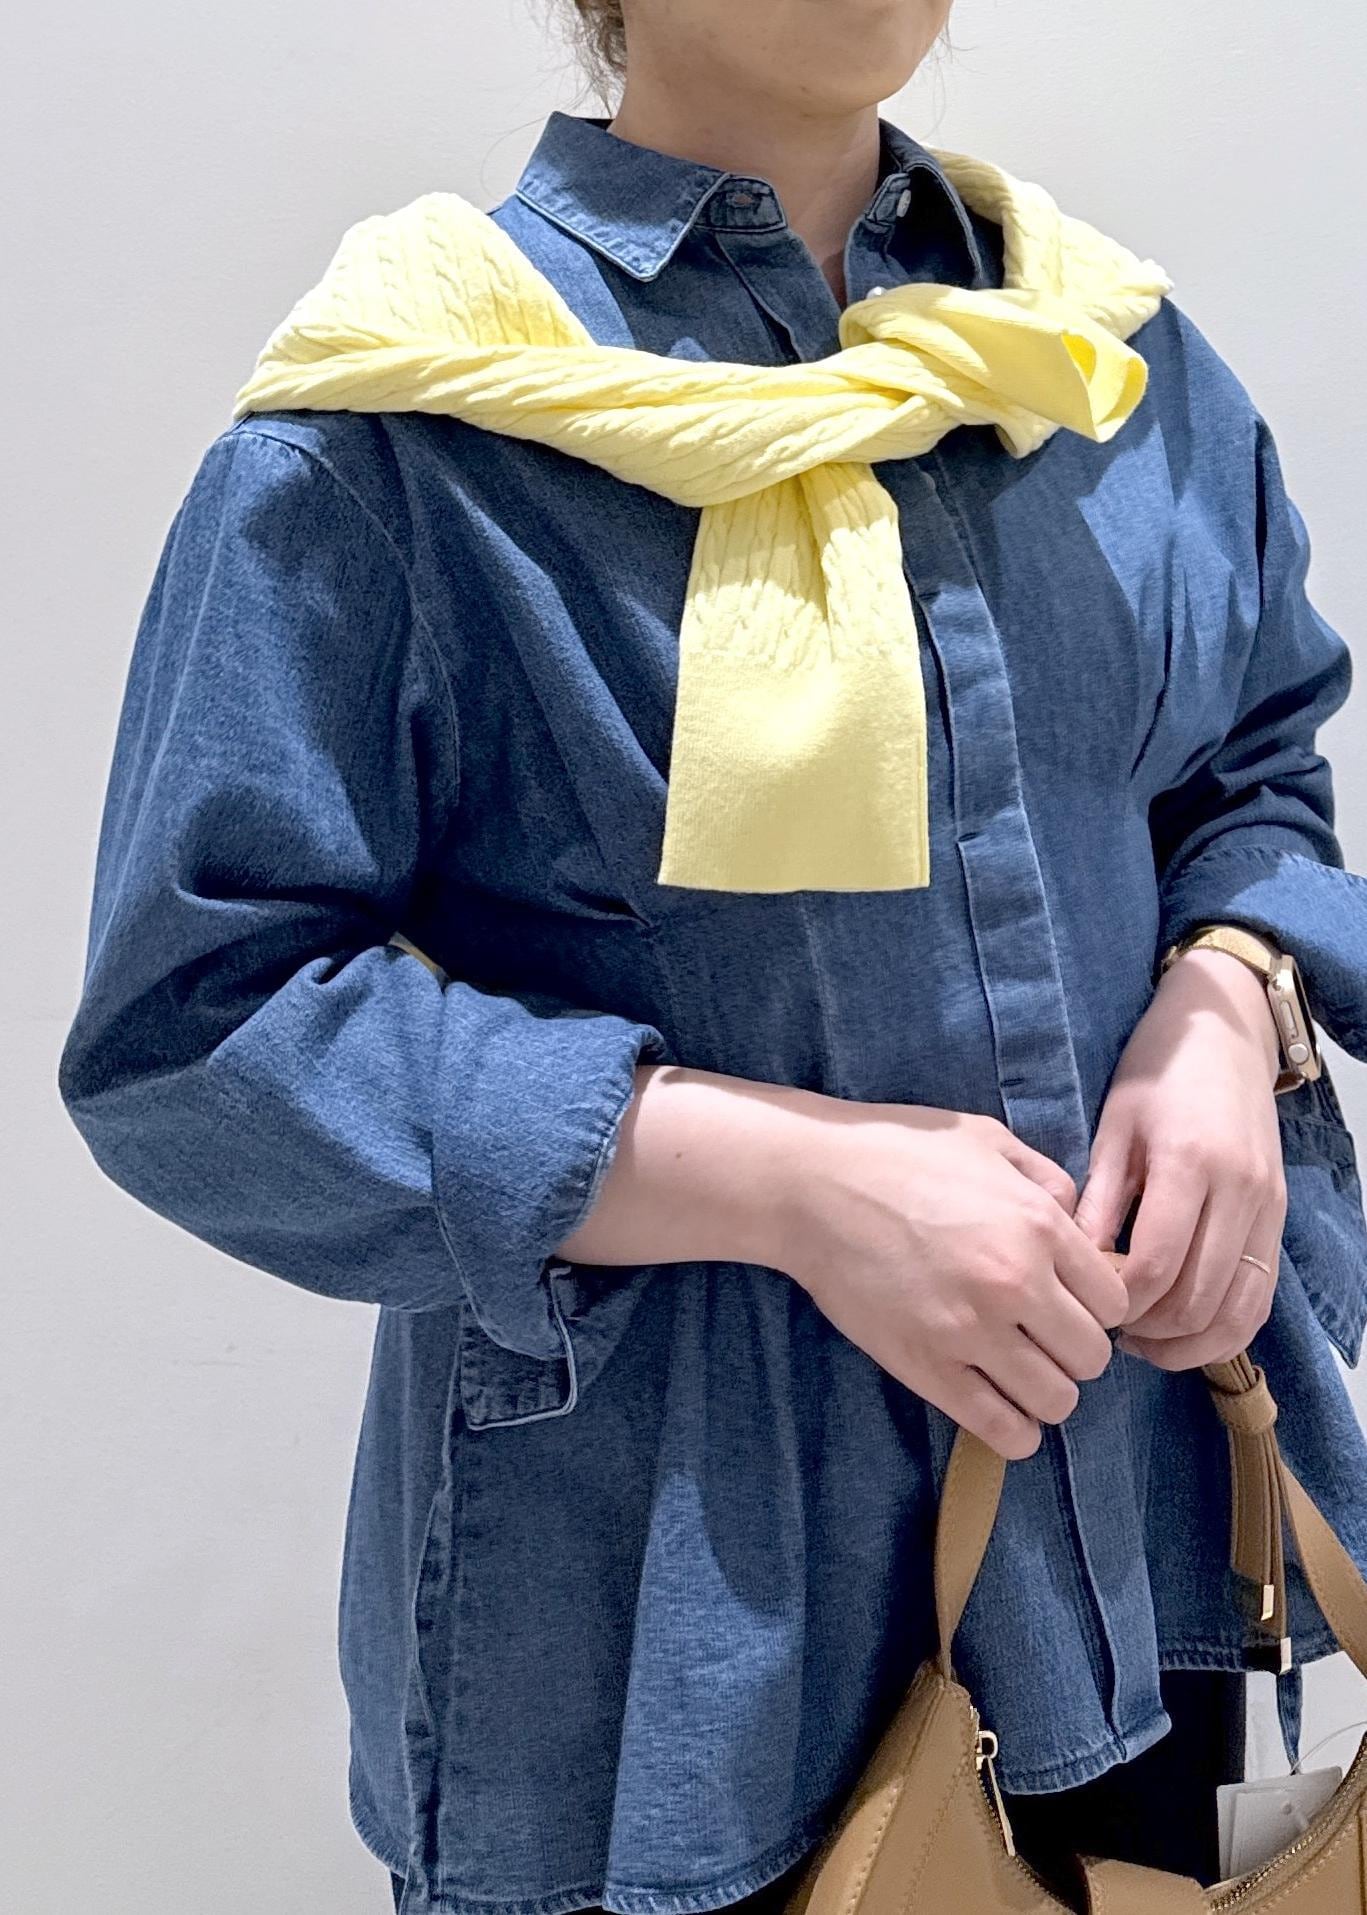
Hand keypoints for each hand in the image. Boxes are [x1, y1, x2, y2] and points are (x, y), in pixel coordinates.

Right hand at [773, 1097, 1129, 1461]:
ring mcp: (970, 1330)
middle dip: (1074, 1350)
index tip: (1066, 1302)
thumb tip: (1082, 1223)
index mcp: (1039, 1224)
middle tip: (1041, 1337)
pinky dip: (1013, 1430)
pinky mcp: (926, 1367)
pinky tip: (999, 1406)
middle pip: (1092, 1356)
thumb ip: (1047, 1178)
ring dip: (1045, 1392)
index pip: (1114, 1301)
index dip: (1095, 1306)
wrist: (811, 1184)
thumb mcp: (986, 1139)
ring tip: (1017, 1372)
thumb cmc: (896, 1151)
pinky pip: (1003, 1430)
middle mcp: (1015, 1283)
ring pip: (1056, 1401)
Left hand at [1072, 945, 1287, 1369]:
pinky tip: (1179, 1331)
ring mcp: (1268, 1210)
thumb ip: (1098, 1198)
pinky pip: (1259, 1298)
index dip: (1117, 1300)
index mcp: (1191, 1164)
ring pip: (1236, 1313)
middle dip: (1145, 1329)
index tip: (1082, 1300)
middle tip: (1102, 1326)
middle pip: (1197, 1300)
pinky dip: (1223, 1330)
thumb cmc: (1156, 1071)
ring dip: (1186, 1343)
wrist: (1226, 1034)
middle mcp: (1240, 1194)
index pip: (1156, 1265)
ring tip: (1138, 1340)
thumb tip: (1073, 1267)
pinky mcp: (1279, 1220)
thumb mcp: (1113, 1124)